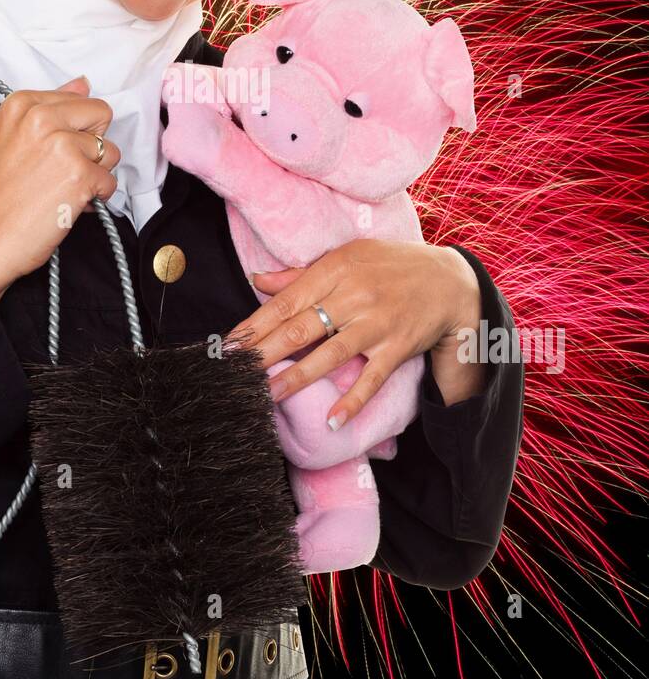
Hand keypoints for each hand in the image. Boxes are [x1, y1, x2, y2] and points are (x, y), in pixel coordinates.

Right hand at [0, 75, 120, 302]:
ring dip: (96, 173)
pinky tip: (70, 203)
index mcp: (23, 104)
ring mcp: (63, 144)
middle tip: (66, 168)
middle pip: (101, 116)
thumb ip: (47, 107)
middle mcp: (42, 117)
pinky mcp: (80, 173)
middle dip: (93, 145)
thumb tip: (82, 83)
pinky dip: (97, 198)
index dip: (75, 129)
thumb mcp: (11, 137)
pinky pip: (111, 181)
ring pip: (110, 150)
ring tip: (64, 188)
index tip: (56, 149)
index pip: (79, 99)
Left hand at [223, 240, 484, 427]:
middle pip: (302, 327)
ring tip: (268, 394)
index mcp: (336, 269)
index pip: (286, 301)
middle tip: (235, 372)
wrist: (450, 281)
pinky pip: (372, 378)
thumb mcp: (347, 258)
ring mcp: (377, 323)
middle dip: (264, 352)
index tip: (228, 345)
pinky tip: (331, 420)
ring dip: (297, 377)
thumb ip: (302, 275)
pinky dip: (353, 400)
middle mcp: (355, 295)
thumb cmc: (390, 267)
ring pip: (331, 353)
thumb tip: (258, 281)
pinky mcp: (398, 347)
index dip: (255, 324)